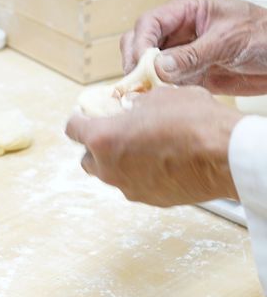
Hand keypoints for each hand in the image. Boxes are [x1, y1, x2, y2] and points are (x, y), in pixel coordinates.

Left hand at [65, 86, 242, 206]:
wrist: (226, 156)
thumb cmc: (194, 123)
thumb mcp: (160, 97)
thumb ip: (137, 104)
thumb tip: (135, 107)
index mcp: (103, 138)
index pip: (72, 129)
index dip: (79, 118)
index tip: (85, 114)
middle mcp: (109, 167)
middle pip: (87, 158)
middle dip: (96, 145)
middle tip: (114, 131)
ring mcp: (129, 187)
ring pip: (111, 174)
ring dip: (118, 161)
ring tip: (140, 146)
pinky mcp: (150, 199)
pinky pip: (136, 184)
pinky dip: (141, 174)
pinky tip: (160, 161)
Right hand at [120, 0, 266, 94]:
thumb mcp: (229, 42)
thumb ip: (192, 54)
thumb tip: (158, 66)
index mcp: (188, 10)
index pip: (150, 22)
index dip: (140, 42)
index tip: (141, 64)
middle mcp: (180, 30)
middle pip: (141, 41)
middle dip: (135, 60)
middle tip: (138, 81)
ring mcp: (182, 52)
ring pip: (148, 63)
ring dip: (145, 78)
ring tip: (150, 92)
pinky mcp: (188, 73)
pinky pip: (163, 81)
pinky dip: (158, 90)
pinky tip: (162, 97)